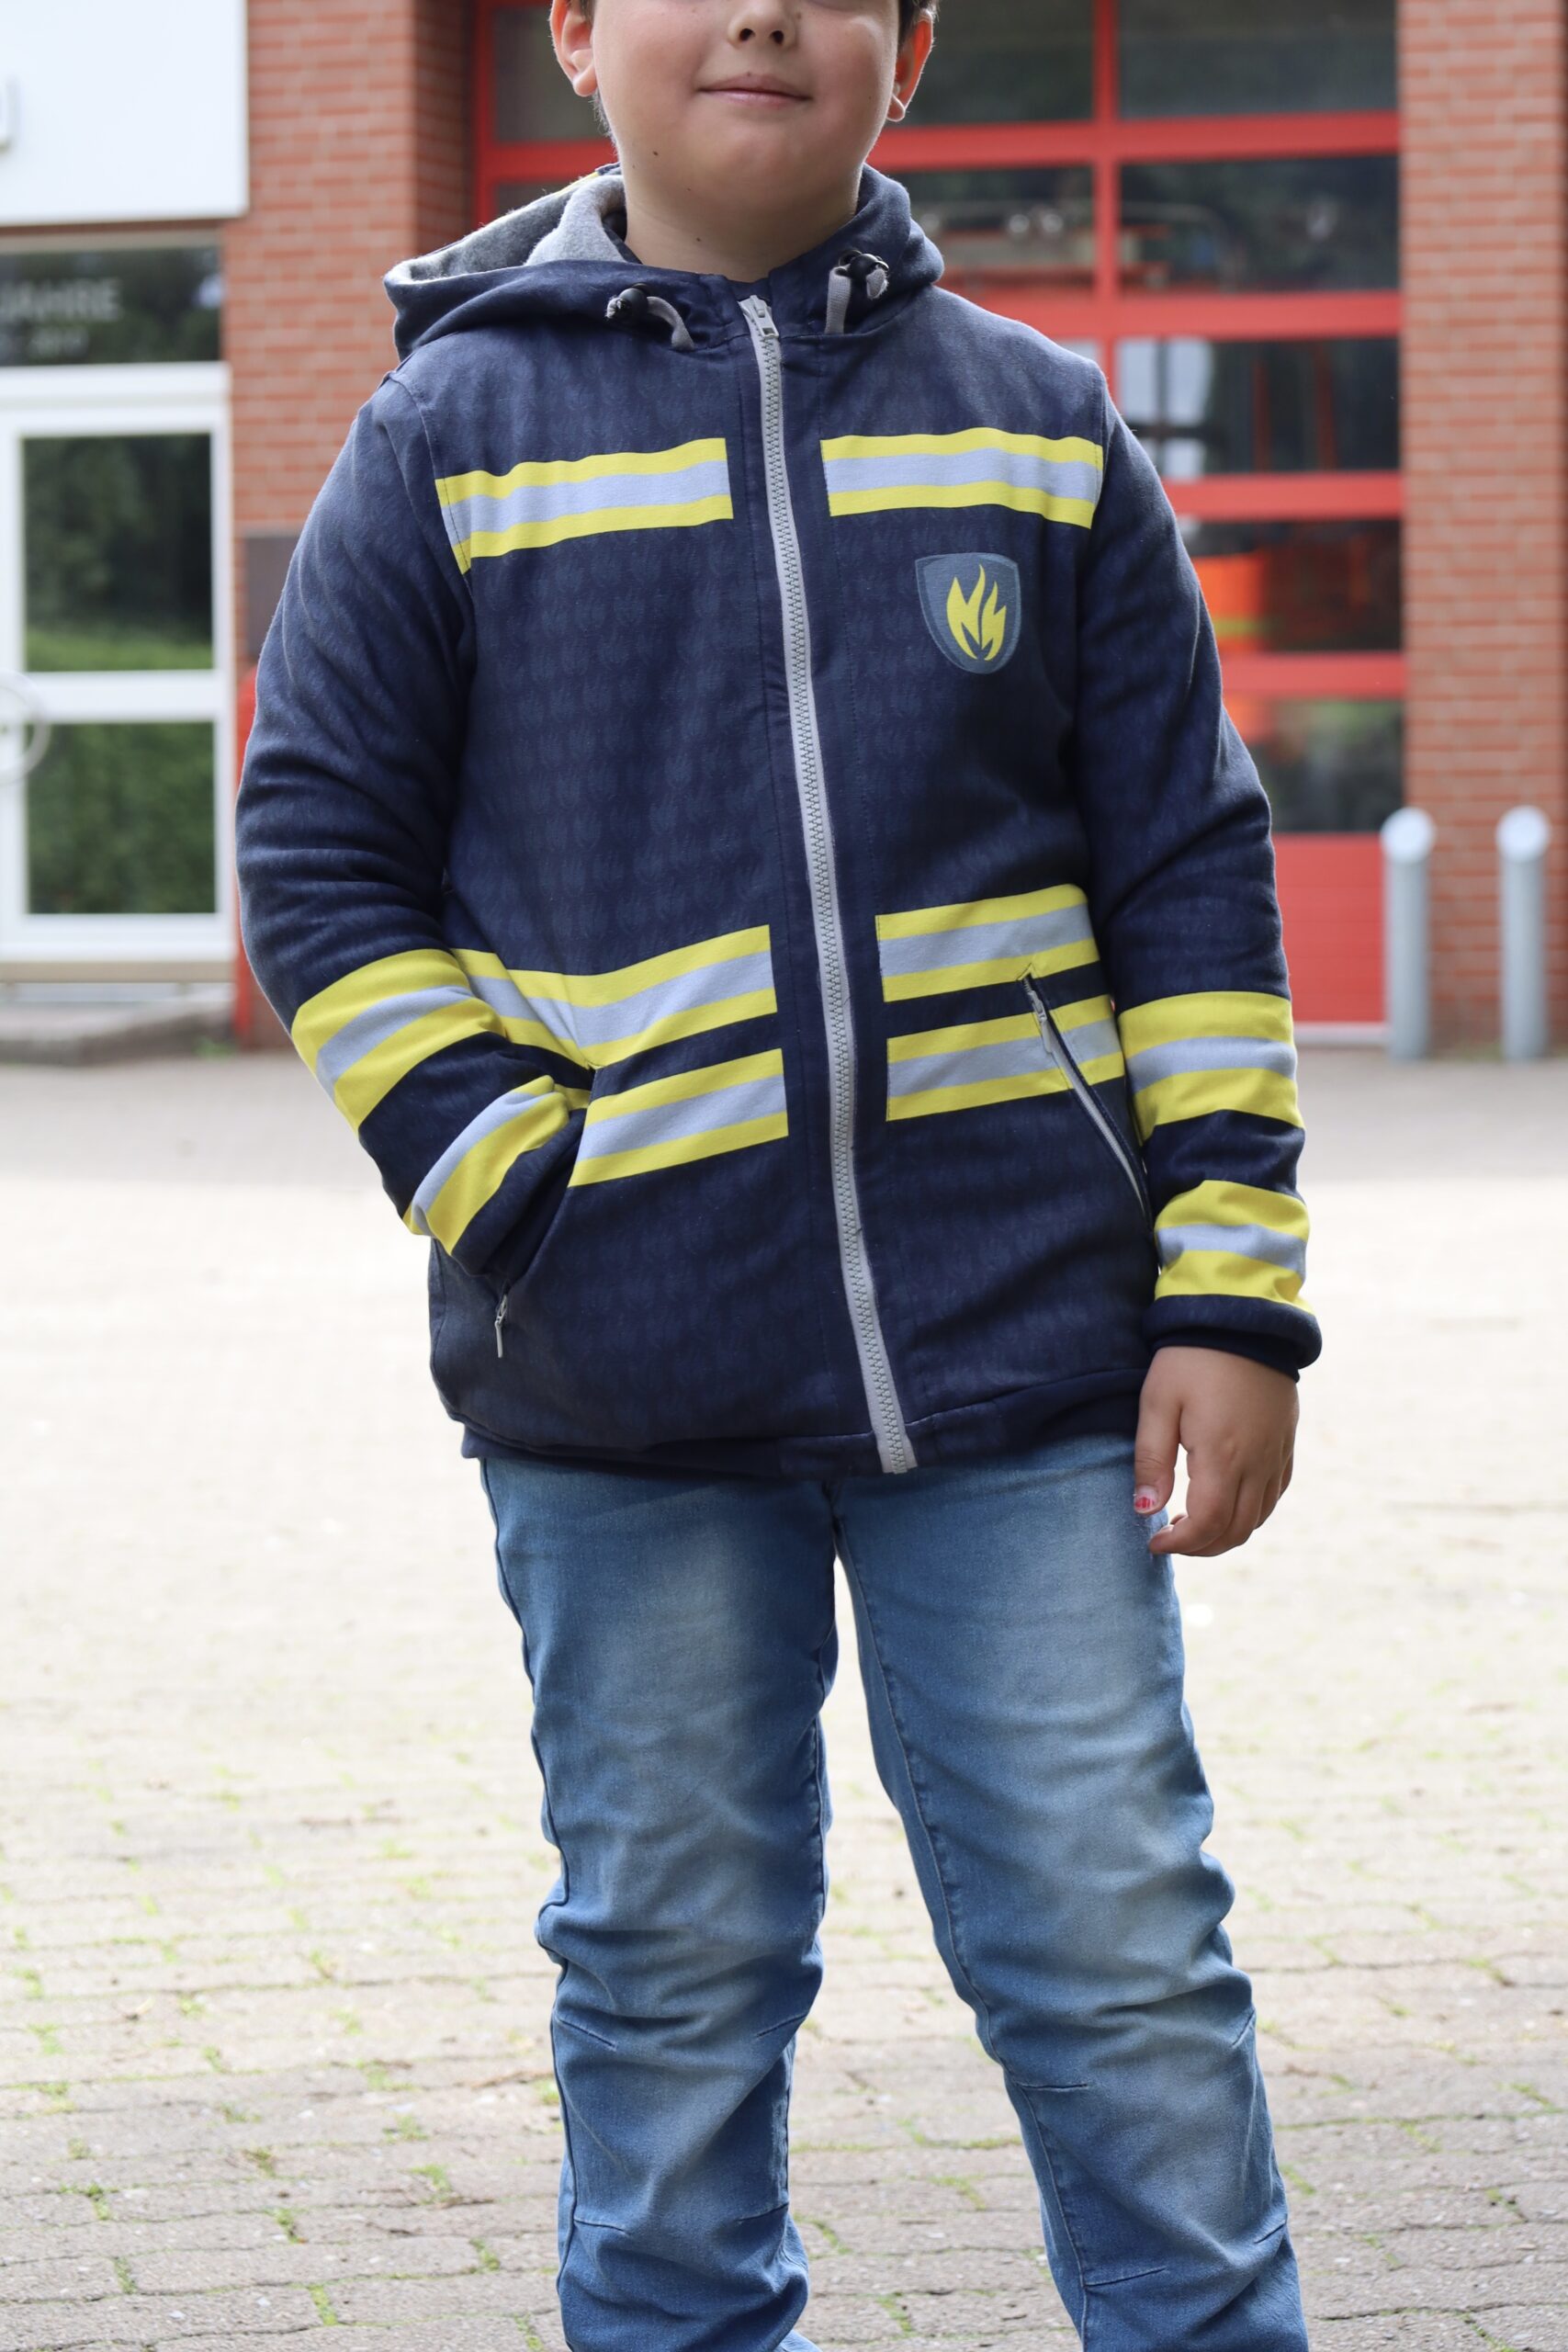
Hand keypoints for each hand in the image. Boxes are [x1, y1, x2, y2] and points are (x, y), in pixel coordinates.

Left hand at [1133, 1346, 1297, 1557]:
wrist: (1241, 1318)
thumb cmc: (1191, 1358)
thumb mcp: (1158, 1402)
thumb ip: (1150, 1459)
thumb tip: (1144, 1509)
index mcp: (1223, 1456)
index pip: (1207, 1525)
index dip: (1180, 1544)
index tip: (1153, 1542)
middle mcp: (1257, 1462)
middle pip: (1236, 1531)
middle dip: (1201, 1546)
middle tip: (1169, 1536)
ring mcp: (1277, 1453)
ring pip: (1259, 1518)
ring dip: (1226, 1533)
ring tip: (1192, 1523)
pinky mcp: (1286, 1442)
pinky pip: (1275, 1494)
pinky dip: (1252, 1512)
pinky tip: (1226, 1501)